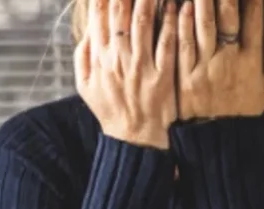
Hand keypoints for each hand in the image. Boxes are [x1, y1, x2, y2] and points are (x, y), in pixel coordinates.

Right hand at [75, 0, 178, 148]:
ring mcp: (141, 68)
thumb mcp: (86, 85)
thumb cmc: (111, 109)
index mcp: (99, 59)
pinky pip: (168, 44)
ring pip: (144, 24)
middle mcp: (118, 59)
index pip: (99, 16)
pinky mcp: (163, 77)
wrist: (135, 140)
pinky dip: (173, 22)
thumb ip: (84, 55)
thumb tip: (87, 28)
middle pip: (120, 14)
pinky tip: (178, 4)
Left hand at [177, 0, 263, 119]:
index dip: (252, 0)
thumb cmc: (244, 113)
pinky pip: (183, 42)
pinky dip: (183, 21)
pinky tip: (184, 5)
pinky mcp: (184, 75)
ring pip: (204, 24)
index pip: (254, 21)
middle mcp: (229, 61)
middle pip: (228, 16)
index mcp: (252, 62)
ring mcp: (205, 67)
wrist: (218, 142)